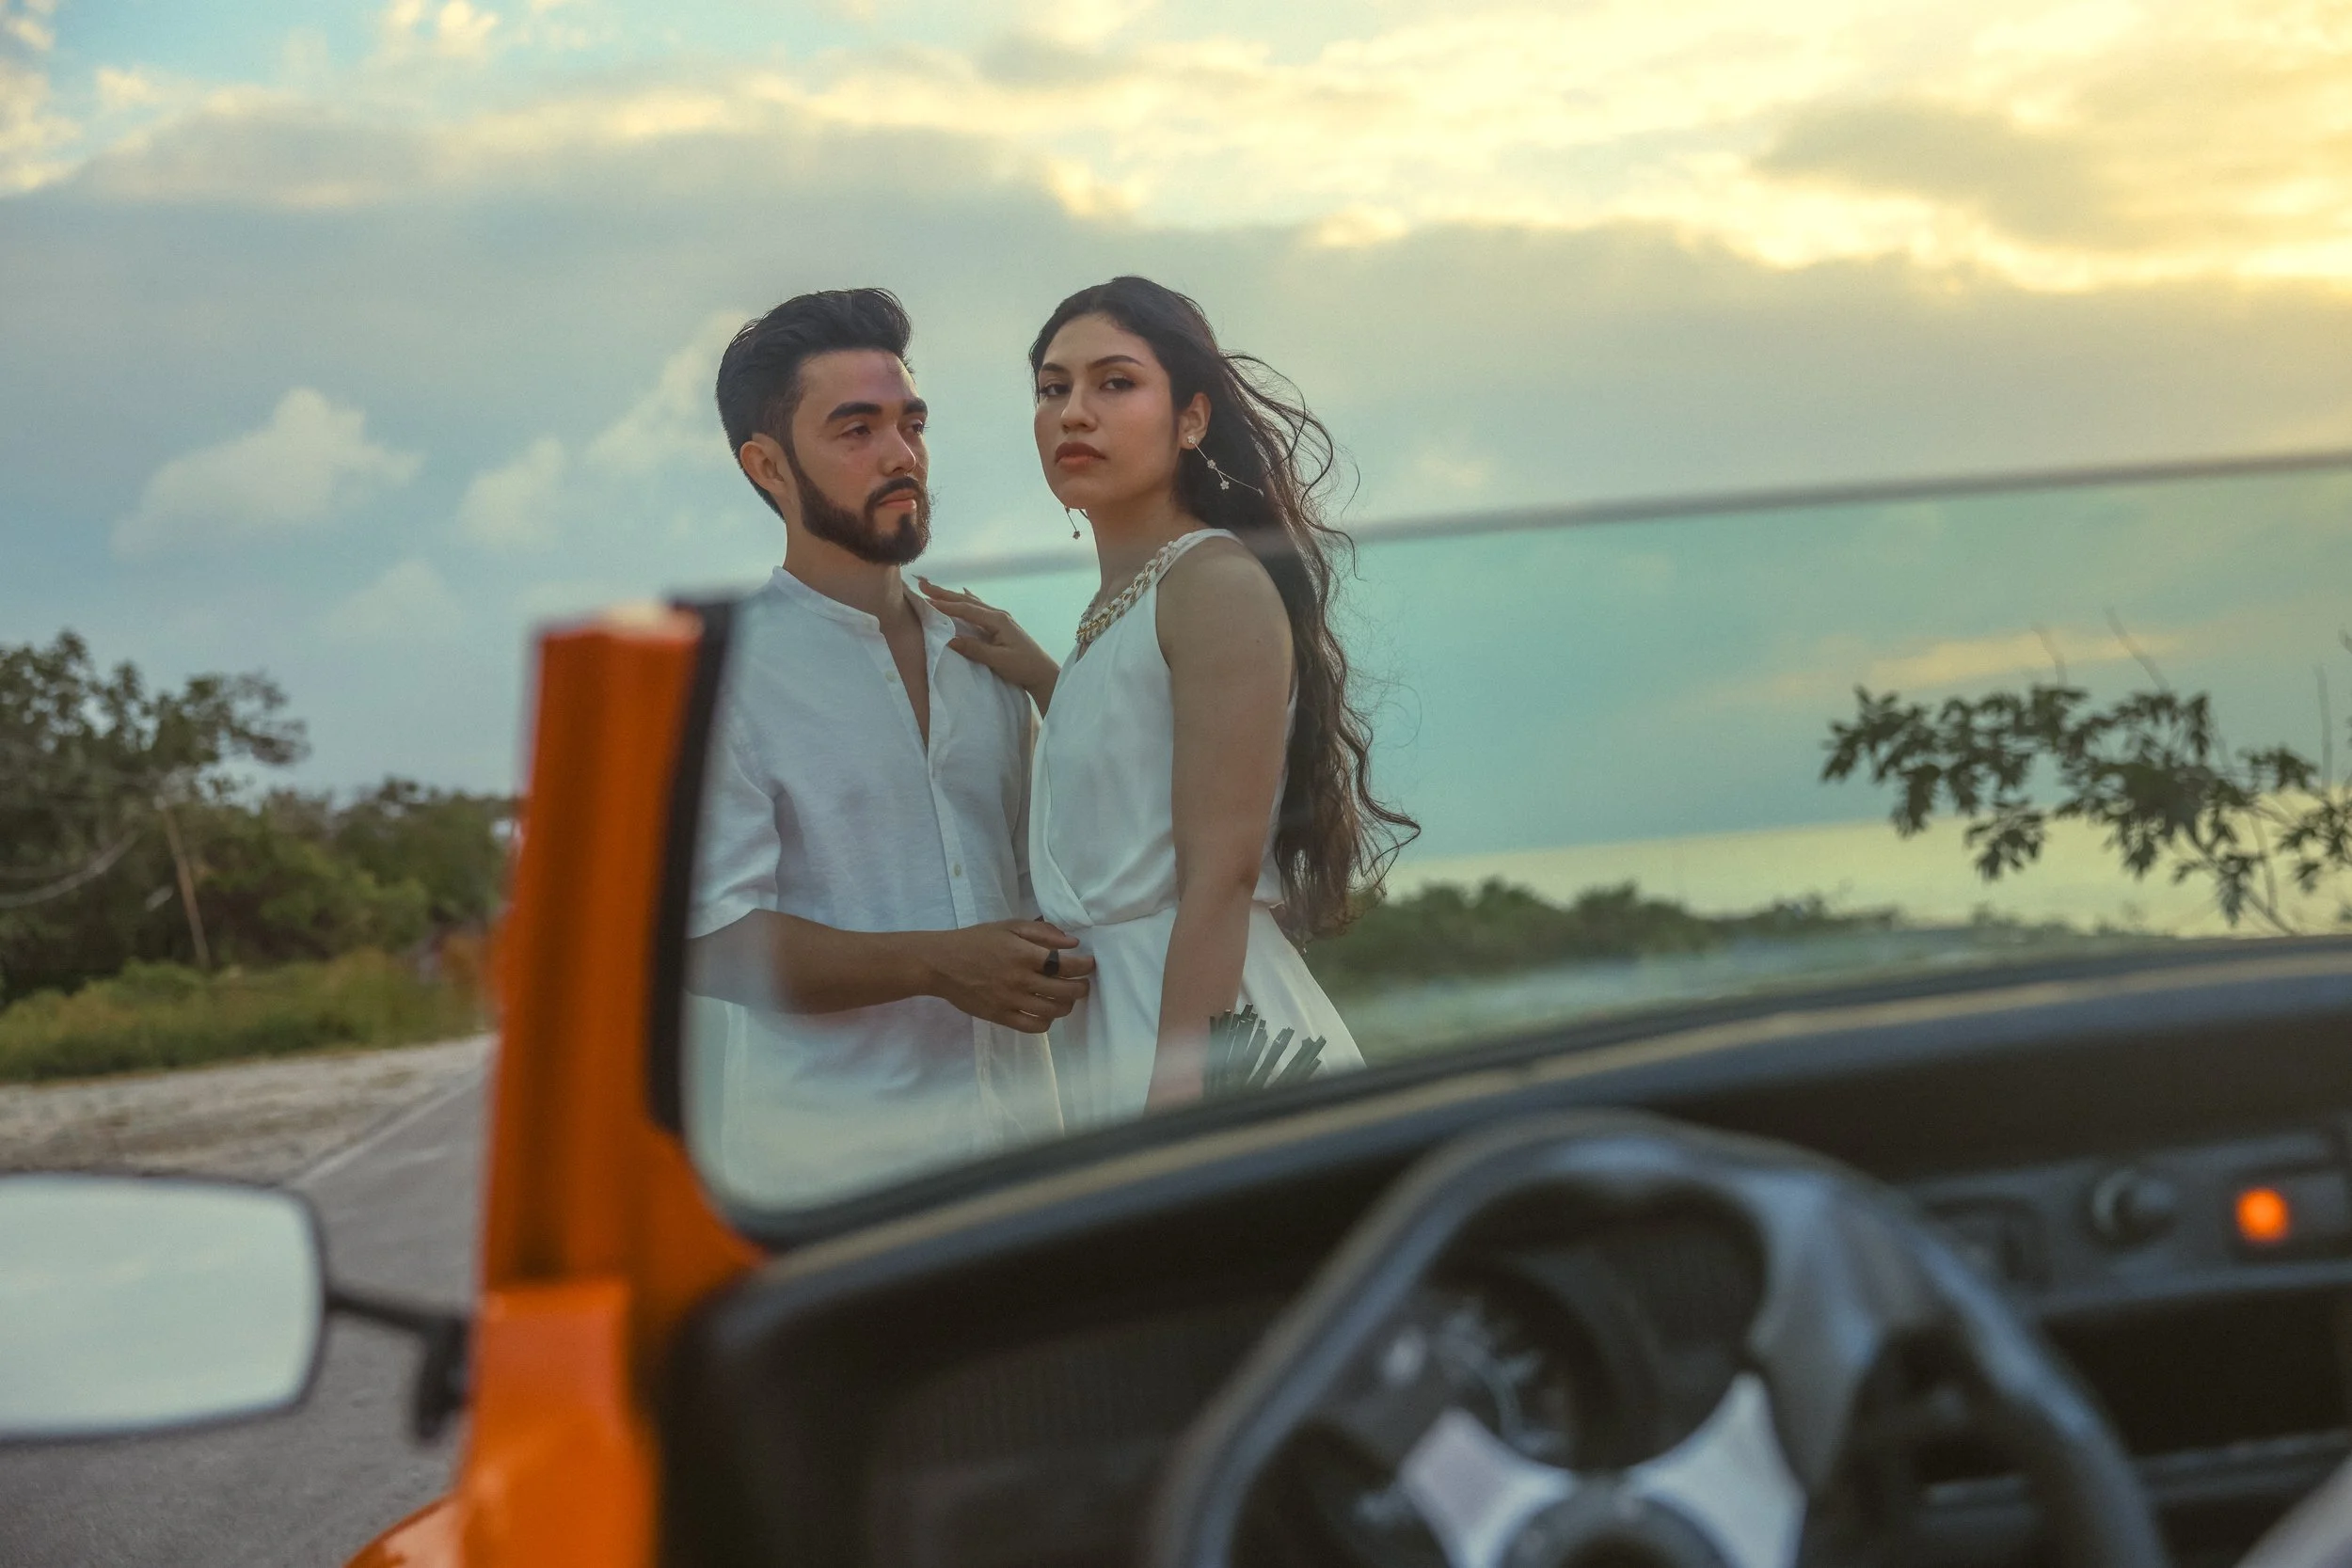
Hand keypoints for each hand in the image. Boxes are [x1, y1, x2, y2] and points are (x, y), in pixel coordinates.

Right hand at [914, 919, 1094, 1032]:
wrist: (941, 964)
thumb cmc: (976, 940)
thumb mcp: (1008, 926)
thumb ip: (1042, 932)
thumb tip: (1072, 943)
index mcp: (1023, 954)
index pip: (1066, 965)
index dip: (1084, 966)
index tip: (1089, 964)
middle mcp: (1020, 979)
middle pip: (1065, 990)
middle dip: (1082, 987)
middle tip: (1083, 983)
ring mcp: (1011, 1001)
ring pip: (1054, 1011)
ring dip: (1067, 1005)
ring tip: (1066, 998)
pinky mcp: (1001, 1017)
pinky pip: (1033, 1027)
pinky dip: (1046, 1022)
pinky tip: (1046, 1013)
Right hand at [918, 579, 1059, 709]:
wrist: (1043, 674)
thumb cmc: (1023, 667)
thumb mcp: (998, 660)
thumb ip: (974, 649)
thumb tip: (949, 640)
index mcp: (997, 620)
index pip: (966, 609)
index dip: (945, 605)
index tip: (925, 600)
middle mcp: (998, 615)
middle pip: (967, 601)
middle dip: (944, 593)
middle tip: (923, 584)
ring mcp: (1000, 619)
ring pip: (972, 603)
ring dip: (953, 596)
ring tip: (935, 589)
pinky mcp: (1001, 626)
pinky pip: (979, 608)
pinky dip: (967, 601)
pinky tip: (965, 593)